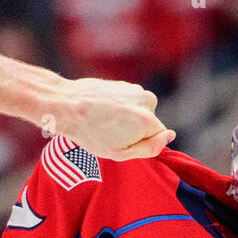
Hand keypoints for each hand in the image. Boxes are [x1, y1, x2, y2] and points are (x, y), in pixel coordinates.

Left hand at [51, 77, 174, 160]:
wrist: (67, 105)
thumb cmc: (91, 133)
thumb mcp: (121, 153)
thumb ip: (150, 148)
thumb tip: (170, 136)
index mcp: (148, 120)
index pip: (160, 137)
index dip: (142, 143)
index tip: (122, 142)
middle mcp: (147, 101)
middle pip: (150, 124)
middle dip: (134, 131)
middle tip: (110, 134)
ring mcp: (136, 90)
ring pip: (140, 112)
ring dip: (126, 119)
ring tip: (104, 122)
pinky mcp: (125, 84)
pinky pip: (130, 102)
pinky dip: (119, 108)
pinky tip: (101, 112)